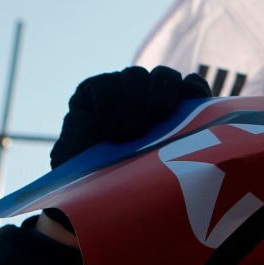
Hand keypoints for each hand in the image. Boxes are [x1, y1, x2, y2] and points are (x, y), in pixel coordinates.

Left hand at [49, 65, 210, 168]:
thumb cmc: (93, 176)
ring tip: (161, 113)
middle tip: (136, 129)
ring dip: (164, 91)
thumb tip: (69, 152)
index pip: (102, 87)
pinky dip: (194, 90)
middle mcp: (125, 90)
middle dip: (134, 100)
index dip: (110, 105)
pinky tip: (194, 102)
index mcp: (93, 99)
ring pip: (162, 76)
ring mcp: (155, 94)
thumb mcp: (73, 164)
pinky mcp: (184, 105)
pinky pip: (192, 86)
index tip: (115, 133)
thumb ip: (70, 150)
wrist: (118, 187)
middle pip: (134, 77)